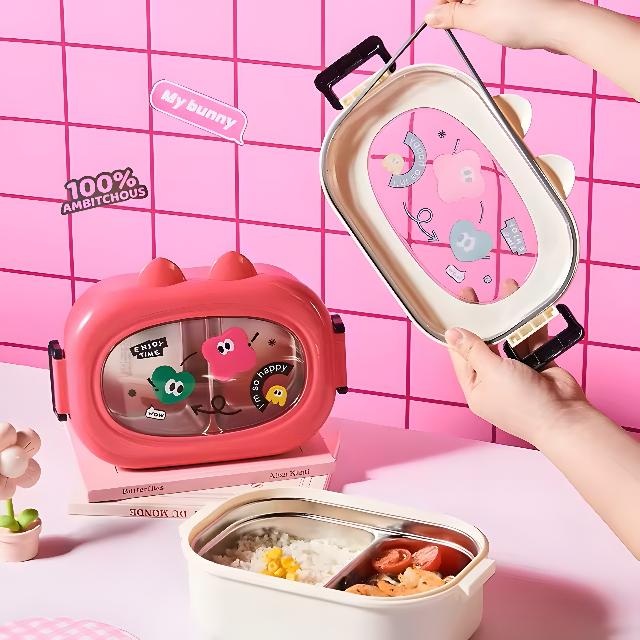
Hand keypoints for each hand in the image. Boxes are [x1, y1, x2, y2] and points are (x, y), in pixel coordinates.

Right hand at [424, 0, 576, 50]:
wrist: (561, 24)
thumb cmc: (524, 19)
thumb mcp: (478, 20)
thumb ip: (452, 17)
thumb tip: (432, 16)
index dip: (443, 6)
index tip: (443, 21)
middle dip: (459, 9)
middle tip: (470, 23)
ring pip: (477, 0)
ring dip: (475, 12)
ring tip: (491, 22)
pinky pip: (492, 3)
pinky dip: (490, 12)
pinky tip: (501, 21)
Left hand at [446, 280, 588, 445]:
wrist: (565, 418)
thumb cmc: (523, 402)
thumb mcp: (491, 372)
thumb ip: (473, 350)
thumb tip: (452, 334)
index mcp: (475, 387)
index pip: (459, 355)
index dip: (457, 330)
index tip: (455, 307)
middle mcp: (493, 380)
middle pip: (484, 344)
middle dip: (482, 319)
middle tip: (476, 295)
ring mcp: (516, 373)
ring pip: (509, 339)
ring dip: (510, 319)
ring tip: (507, 291)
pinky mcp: (538, 366)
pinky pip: (531, 342)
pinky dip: (531, 327)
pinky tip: (529, 310)